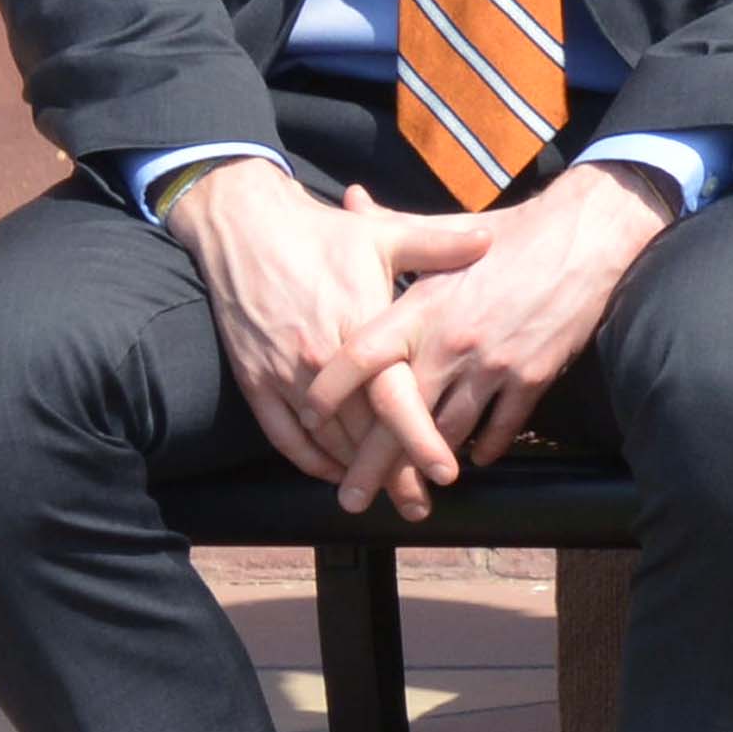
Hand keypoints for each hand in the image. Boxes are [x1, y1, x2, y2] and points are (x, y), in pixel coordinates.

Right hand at [160, 162, 436, 510]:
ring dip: (354, 471)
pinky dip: (308, 459)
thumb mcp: (383, 235)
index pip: (395, 398)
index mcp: (359, 328)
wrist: (242, 227)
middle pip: (362, 432)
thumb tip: (490, 241)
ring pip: (325, 439)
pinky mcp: (254, 379)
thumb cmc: (319, 233)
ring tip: (385, 496)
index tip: (446, 471)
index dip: (421, 438)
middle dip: (393, 473)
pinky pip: (282, 434)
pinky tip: (332, 471)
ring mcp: (283, 373)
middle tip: (419, 504)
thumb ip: (439, 245)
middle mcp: (320, 360)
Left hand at [342, 165, 679, 491]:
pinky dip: (486, 448)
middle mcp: (452, 341)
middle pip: (399, 416)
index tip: (308, 418)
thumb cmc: (509, 234)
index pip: (361, 357)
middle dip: (371, 464)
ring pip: (448, 433)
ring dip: (425, 469)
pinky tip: (474, 459)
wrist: (586, 235)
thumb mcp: (444, 229)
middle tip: (348, 498)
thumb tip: (348, 197)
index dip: (330, 392)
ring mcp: (493, 363)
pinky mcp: (533, 376)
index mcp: (423, 306)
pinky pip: (501, 427)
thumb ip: (388, 225)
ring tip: (407, 496)